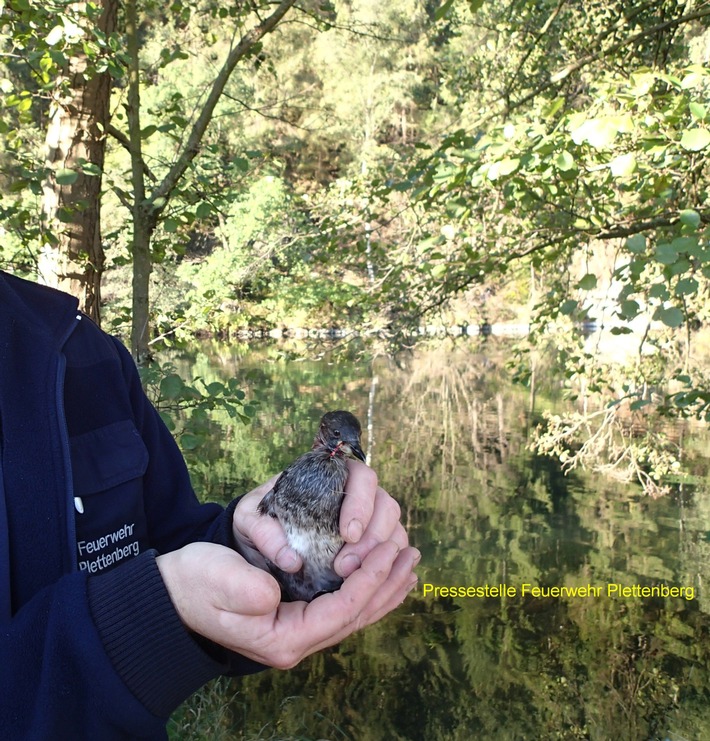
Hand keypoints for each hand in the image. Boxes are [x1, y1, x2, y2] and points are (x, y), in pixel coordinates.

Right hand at [156, 538, 418, 667]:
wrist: (174, 595)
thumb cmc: (196, 583)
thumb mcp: (218, 581)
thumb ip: (249, 588)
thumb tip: (283, 584)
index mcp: (283, 637)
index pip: (342, 609)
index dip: (370, 578)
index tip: (389, 549)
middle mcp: (297, 641)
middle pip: (357, 615)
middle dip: (387, 584)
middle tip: (412, 555)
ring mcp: (298, 632)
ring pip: (355, 614)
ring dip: (384, 588)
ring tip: (408, 565)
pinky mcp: (297, 617)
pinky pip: (343, 607)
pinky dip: (367, 591)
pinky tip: (380, 576)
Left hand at [231, 460, 408, 577]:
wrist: (257, 542)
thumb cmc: (258, 520)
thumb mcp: (250, 520)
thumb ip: (263, 531)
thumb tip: (291, 560)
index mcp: (333, 475)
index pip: (362, 478)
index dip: (361, 504)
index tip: (347, 533)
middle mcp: (357, 495)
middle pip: (386, 506)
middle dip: (373, 538)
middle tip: (345, 566)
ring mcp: (369, 521)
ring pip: (393, 531)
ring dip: (380, 556)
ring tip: (350, 578)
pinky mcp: (371, 548)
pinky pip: (391, 554)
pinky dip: (385, 568)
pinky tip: (367, 585)